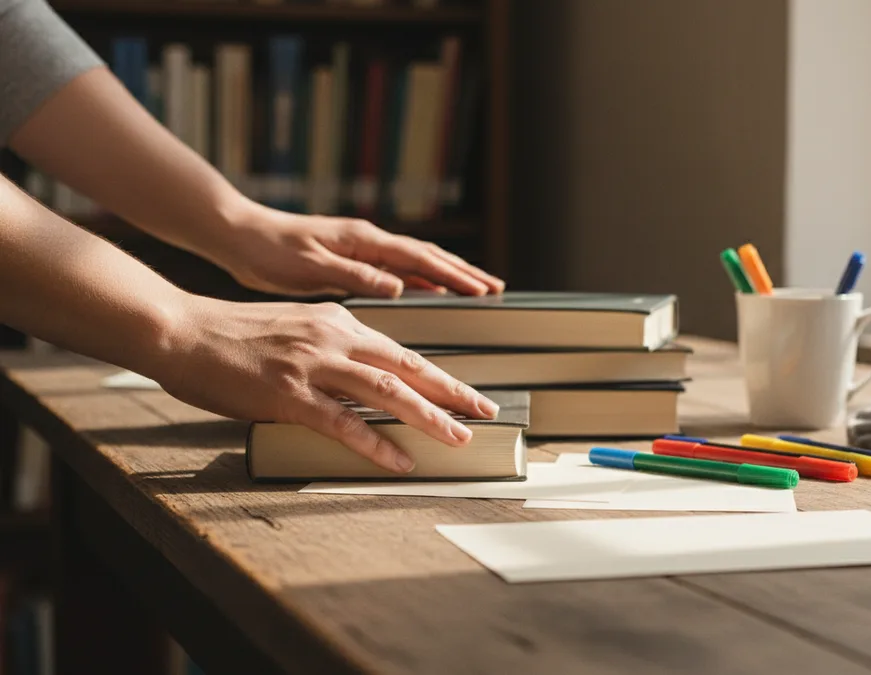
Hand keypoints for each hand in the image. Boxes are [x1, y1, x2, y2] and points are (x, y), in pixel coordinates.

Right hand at [155, 296, 499, 472]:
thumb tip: (363, 378)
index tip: (467, 394)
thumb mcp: (296, 330)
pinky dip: (375, 443)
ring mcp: (311, 365)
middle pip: (407, 366)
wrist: (181, 331)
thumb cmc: (234, 336)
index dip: (439, 375)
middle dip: (452, 392)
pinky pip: (341, 422)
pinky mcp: (287, 393)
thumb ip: (332, 349)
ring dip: (427, 416)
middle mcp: (333, 338)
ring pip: (385, 391)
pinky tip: (398, 460)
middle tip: (485, 412)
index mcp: (338, 322)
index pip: (402, 350)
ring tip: (458, 439)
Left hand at [210, 199, 504, 297]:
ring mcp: (362, 249)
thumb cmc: (269, 252)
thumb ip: (357, 276)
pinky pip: (399, 269)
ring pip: (417, 261)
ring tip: (477, 288)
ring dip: (449, 274)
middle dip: (464, 272)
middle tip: (496, 288)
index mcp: (363, 241)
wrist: (239, 235)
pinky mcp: (352, 259)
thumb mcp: (311, 268)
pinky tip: (433, 291)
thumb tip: (400, 286)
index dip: (455, 276)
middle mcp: (368, 241)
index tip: (483, 289)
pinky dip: (424, 279)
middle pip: (428, 256)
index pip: (421, 258)